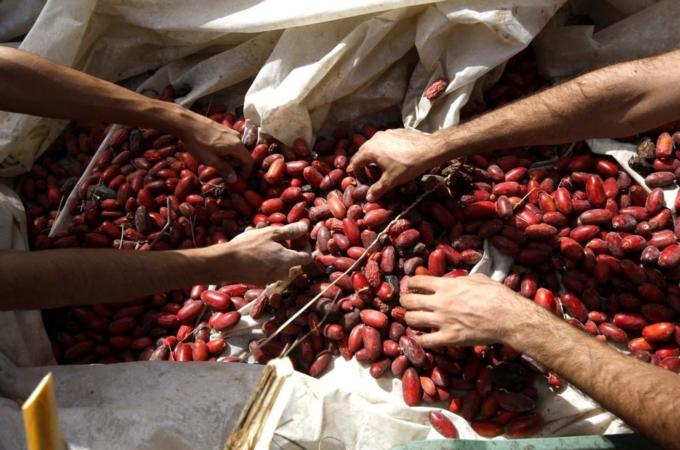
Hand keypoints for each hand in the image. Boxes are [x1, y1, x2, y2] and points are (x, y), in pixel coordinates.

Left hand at [178, 112, 253, 182]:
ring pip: (236, 149)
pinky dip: (227, 151)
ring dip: (231, 158)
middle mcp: (237, 137)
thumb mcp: (210, 159)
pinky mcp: (224, 128)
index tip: (239, 179)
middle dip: (237, 166)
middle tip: (226, 173)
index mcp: (236, 145)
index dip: (246, 172)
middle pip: (243, 155)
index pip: (249, 161)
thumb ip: (224, 169)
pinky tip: (215, 153)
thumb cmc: (197, 142)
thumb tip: (234, 179)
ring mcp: (230, 131)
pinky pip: (230, 143)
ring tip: (218, 163)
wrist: (186, 122)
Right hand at [208, 222, 311, 284]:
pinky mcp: (259, 280)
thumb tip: (305, 227)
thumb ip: (290, 231)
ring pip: (277, 261)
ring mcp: (271, 278)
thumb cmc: (249, 246)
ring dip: (272, 248)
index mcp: (288, 261)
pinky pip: (267, 266)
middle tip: (273, 232)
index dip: (305, 245)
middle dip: (285, 244)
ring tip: (258, 234)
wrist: (226, 263)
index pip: (307, 257)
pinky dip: (263, 256)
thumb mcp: (271, 233)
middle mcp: (282, 273)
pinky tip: (251, 245)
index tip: (298, 237)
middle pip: (292, 258)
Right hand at [350, 128, 443, 200]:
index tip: (365, 182)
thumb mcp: (391, 180)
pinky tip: (395, 157)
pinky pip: (385, 141)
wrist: (428, 149)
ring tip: (383, 167)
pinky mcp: (396, 131)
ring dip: (375, 157)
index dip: (358, 175)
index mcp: (369, 150)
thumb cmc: (407, 165)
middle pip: (363, 153)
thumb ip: (378, 189)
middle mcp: (374, 139)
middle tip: (371, 175)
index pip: (355, 162)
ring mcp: (386, 133)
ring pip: (374, 146)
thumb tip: (369, 198)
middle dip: (365, 165)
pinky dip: (385, 150)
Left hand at [400, 274, 536, 347]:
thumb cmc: (498, 295)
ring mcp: (443, 321)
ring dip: (410, 319)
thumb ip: (460, 279)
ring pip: (411, 320)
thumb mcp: (478, 279)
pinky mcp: (449, 338)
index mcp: (447, 285)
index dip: (411, 283)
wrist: (509, 318)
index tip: (412, 286)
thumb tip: (454, 279)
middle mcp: (441, 302)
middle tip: (409, 303)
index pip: (417, 281)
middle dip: (406, 301)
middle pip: (408, 301)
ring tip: (414, 319)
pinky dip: (419, 339)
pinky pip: (424, 341)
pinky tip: (422, 337)